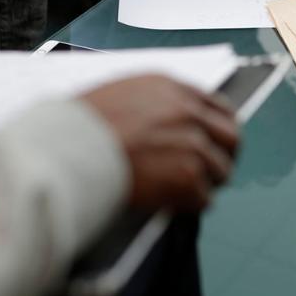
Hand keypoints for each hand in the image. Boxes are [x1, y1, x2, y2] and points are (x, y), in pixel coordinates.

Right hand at [81, 75, 238, 211]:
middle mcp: (187, 113)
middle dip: (224, 155)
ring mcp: (191, 144)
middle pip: (231, 136)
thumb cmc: (77, 128)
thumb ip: (154, 105)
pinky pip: (204, 198)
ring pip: (220, 170)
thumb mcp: (120, 96)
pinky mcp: (187, 176)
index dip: (220, 127)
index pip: (217, 106)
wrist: (64, 150)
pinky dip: (191, 205)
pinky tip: (175, 205)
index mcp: (171, 89)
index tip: (218, 139)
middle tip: (214, 170)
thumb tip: (171, 125)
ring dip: (206, 183)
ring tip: (188, 192)